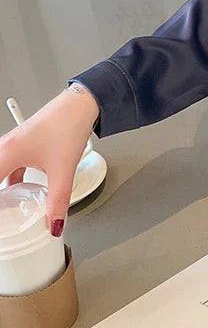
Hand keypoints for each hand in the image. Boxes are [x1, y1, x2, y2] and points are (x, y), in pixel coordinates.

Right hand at [0, 85, 98, 236]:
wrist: (81, 105)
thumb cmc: (68, 125)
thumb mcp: (63, 169)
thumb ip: (58, 200)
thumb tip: (54, 222)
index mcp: (6, 154)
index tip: (3, 218)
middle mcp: (5, 148)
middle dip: (1, 198)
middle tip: (6, 215)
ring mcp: (12, 145)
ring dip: (2, 189)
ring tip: (9, 206)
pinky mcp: (22, 144)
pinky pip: (8, 166)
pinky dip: (10, 180)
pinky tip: (19, 189)